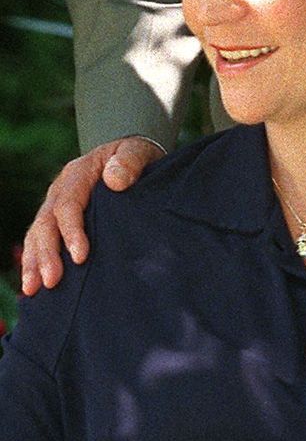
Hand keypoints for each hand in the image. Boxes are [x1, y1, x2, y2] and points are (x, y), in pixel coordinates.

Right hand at [21, 138, 162, 292]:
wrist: (129, 157)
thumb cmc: (136, 157)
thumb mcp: (138, 151)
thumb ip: (130, 160)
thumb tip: (114, 180)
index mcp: (78, 173)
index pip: (68, 205)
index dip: (72, 231)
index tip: (81, 257)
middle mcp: (60, 189)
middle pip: (46, 223)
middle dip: (47, 254)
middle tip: (52, 281)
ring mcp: (55, 205)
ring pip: (37, 235)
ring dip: (34, 262)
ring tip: (33, 289)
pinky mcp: (57, 221)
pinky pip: (40, 241)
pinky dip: (34, 262)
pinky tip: (33, 286)